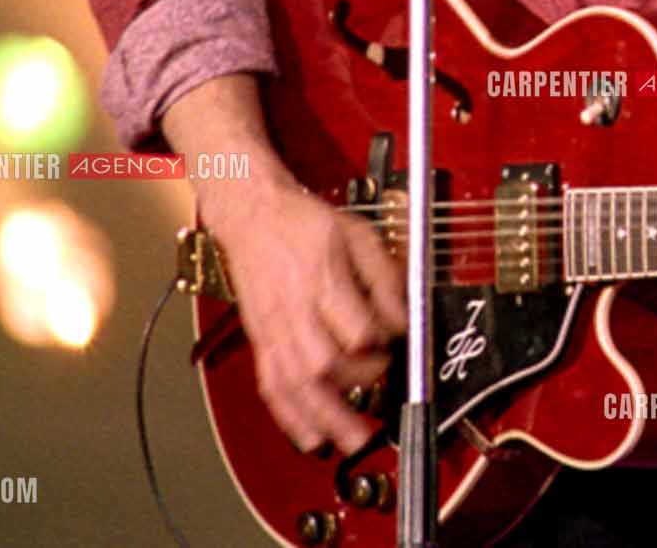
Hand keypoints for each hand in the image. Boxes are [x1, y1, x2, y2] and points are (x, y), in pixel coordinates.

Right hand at [202, 178, 407, 453]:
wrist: (253, 217)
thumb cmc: (305, 224)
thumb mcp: (358, 234)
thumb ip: (385, 277)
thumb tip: (403, 318)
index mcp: (321, 276)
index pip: (353, 326)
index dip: (380, 341)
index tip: (398, 339)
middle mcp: (293, 308)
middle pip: (321, 363)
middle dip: (357, 384)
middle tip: (382, 390)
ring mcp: (273, 329)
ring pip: (295, 384)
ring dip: (325, 417)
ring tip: (352, 440)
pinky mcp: (262, 341)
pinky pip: (272, 386)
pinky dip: (291, 417)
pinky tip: (311, 437)